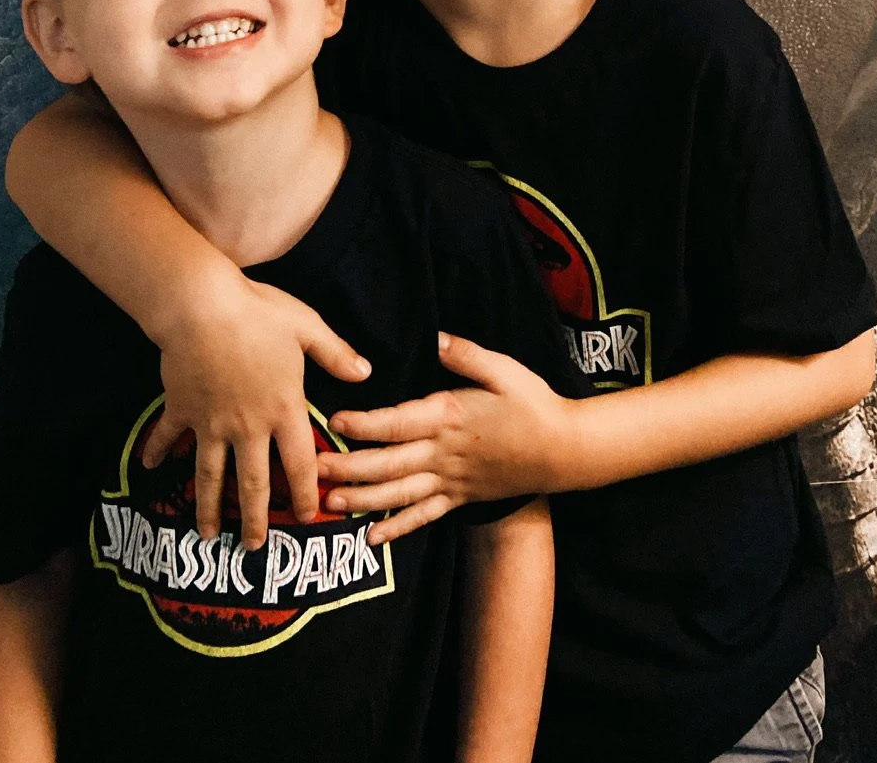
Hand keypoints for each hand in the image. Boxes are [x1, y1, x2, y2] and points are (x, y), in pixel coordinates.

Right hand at [140, 275, 371, 545]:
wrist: (201, 306)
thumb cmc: (258, 313)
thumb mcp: (307, 327)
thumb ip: (336, 354)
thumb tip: (366, 372)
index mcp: (283, 408)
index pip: (299, 462)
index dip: (304, 493)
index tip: (306, 517)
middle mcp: (247, 425)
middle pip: (251, 483)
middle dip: (253, 519)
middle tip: (253, 548)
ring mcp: (210, 422)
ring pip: (210, 475)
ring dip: (209, 508)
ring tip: (208, 535)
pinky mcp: (181, 409)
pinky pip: (168, 436)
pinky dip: (158, 452)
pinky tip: (150, 469)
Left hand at [322, 333, 573, 542]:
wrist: (563, 450)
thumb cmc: (533, 403)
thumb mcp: (504, 369)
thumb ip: (467, 354)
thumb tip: (435, 339)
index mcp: (450, 417)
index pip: (398, 422)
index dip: (364, 424)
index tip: (334, 423)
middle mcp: (444, 453)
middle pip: (388, 463)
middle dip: (348, 468)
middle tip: (313, 471)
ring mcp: (451, 480)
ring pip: (399, 494)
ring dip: (363, 500)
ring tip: (330, 504)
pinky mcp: (460, 498)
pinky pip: (424, 516)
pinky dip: (398, 529)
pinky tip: (372, 538)